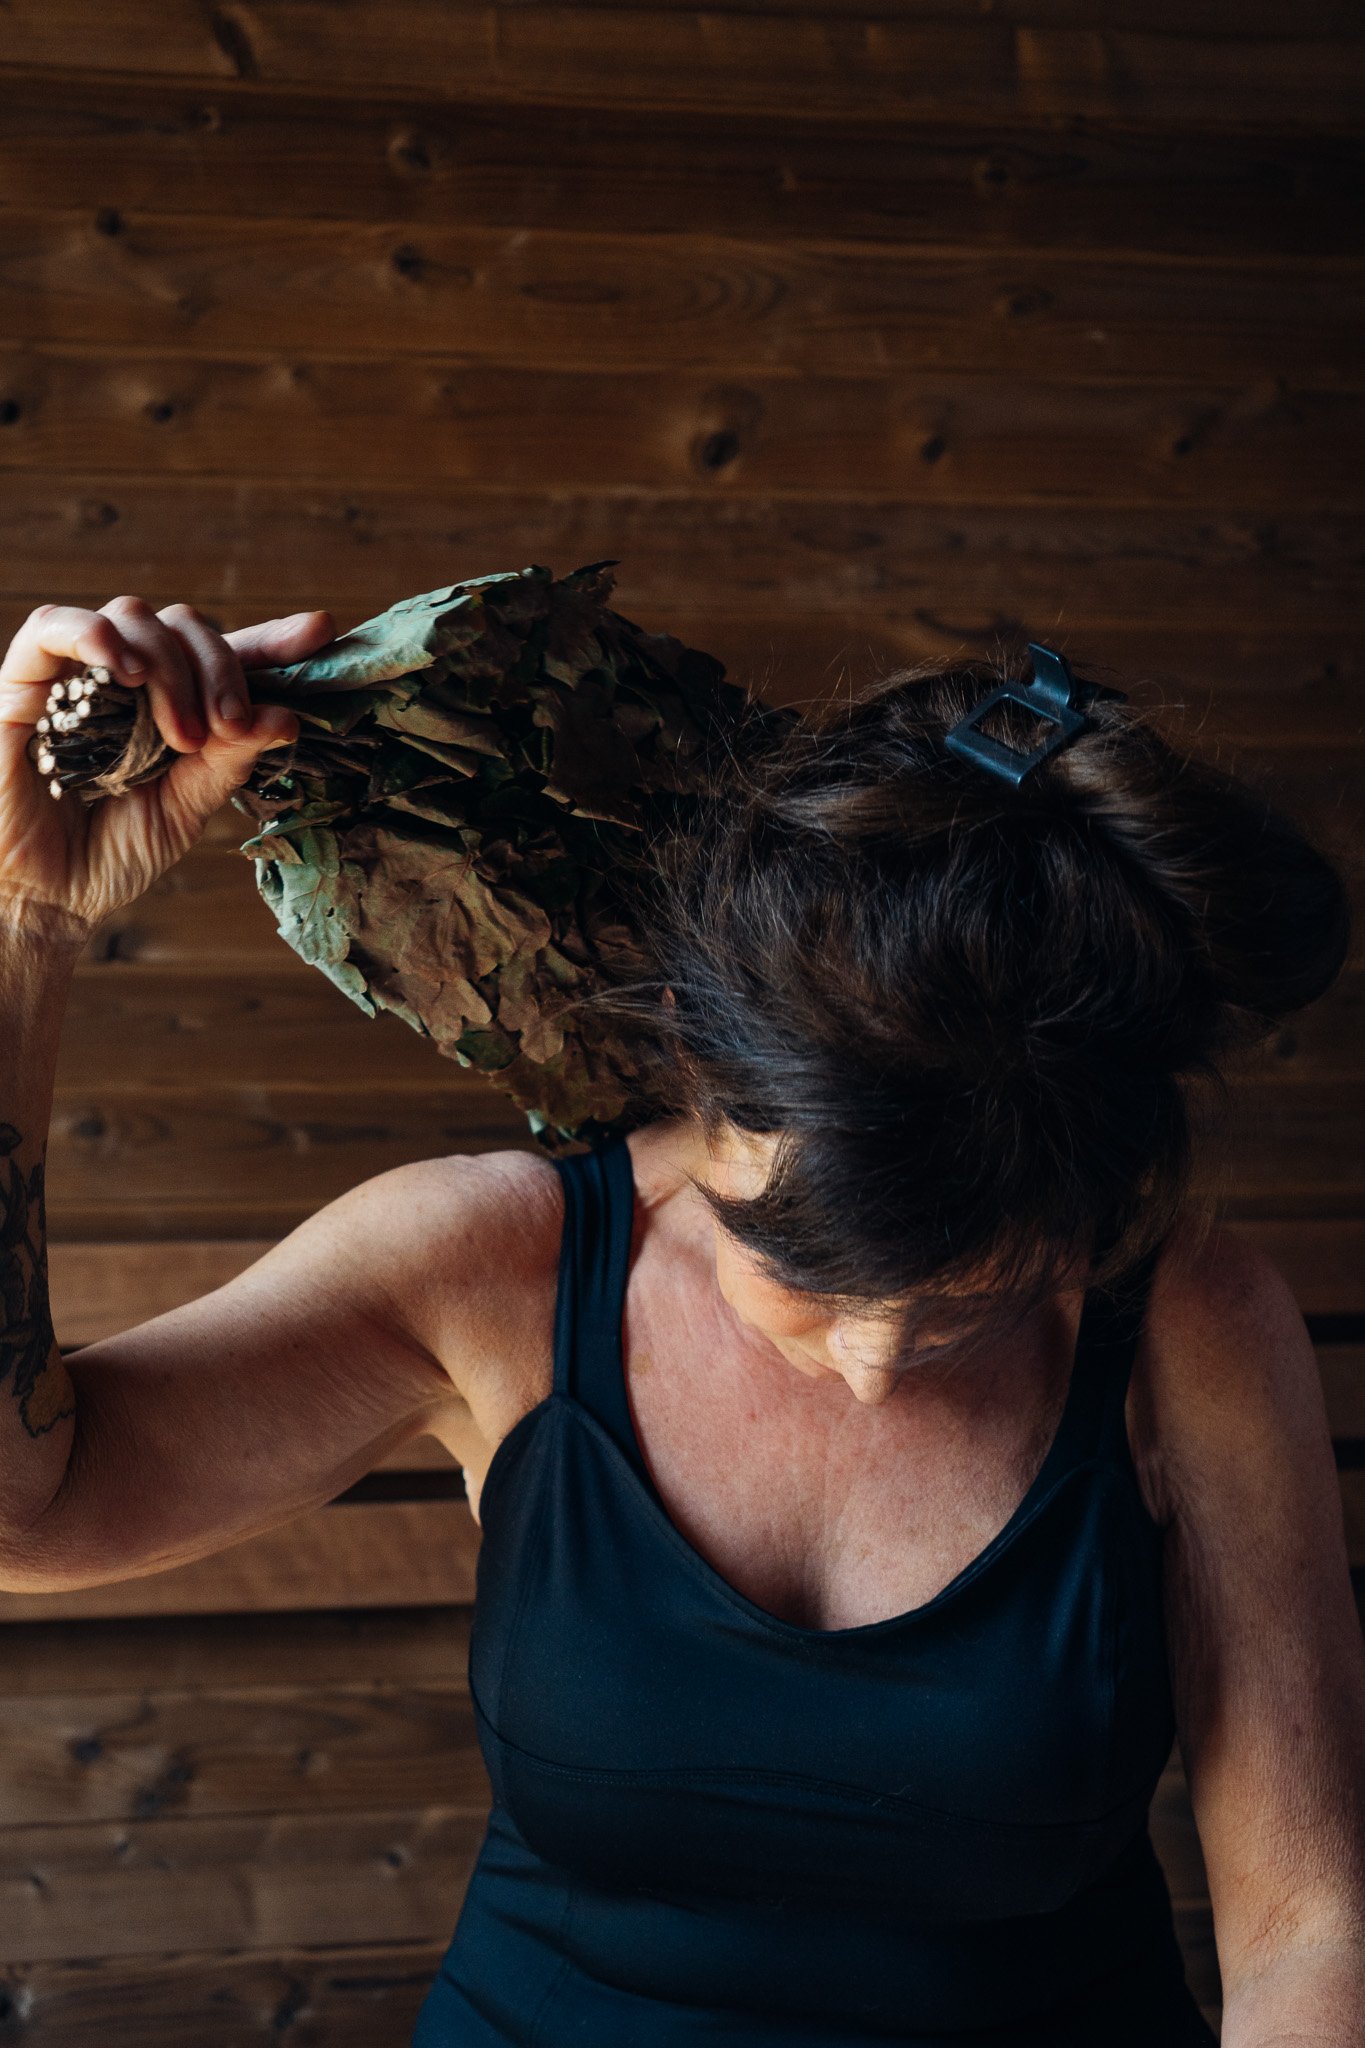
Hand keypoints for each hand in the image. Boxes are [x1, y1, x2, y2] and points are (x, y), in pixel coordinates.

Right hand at [0, 596, 334, 945]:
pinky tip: (122, 667)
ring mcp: (77, 676)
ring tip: (182, 734)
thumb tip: (284, 715)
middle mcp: (128, 680)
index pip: (227, 653)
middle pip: (183, 625)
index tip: (319, 631)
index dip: (272, 639)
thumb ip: (229, 759)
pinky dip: (90, 633)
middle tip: (228, 727)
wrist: (47, 897)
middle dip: (220, 669)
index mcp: (174, 703)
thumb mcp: (187, 808)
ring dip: (170, 667)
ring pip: (132, 617)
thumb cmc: (113, 854)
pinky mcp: (22, 683)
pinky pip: (49, 628)